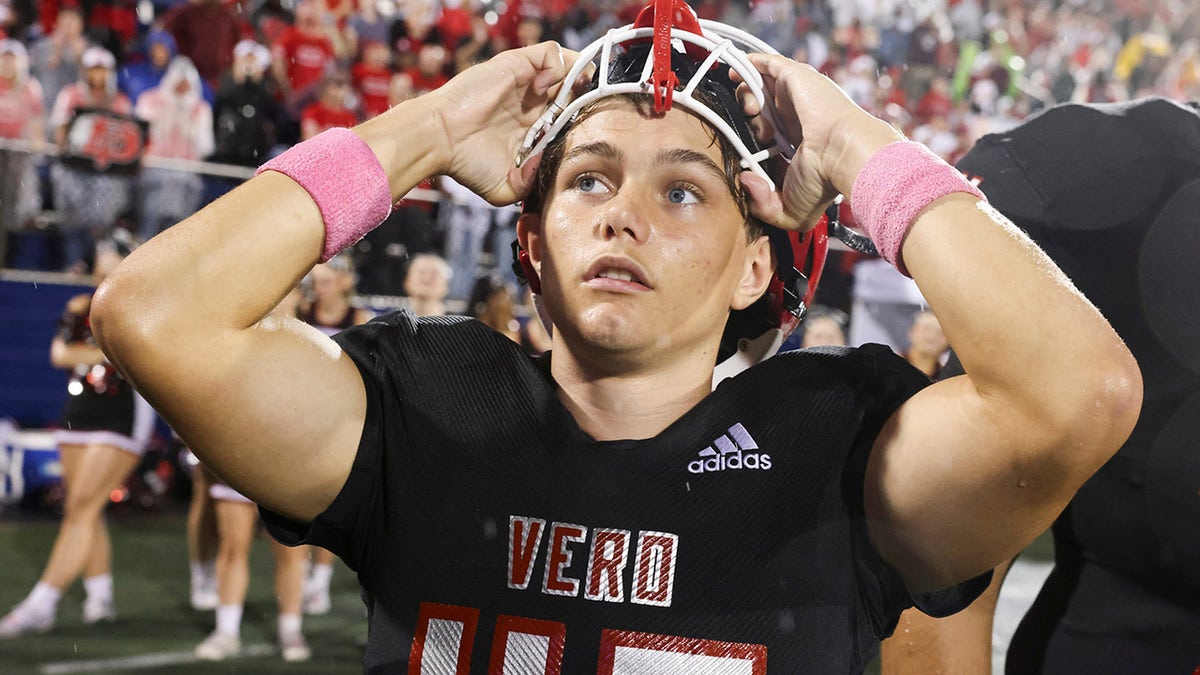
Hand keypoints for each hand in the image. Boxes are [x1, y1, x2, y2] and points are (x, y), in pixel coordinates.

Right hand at [427, 42, 579, 205]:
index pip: (571, 116)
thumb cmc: (465, 163)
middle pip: (575, 89)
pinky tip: (542, 90)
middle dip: (586, 100)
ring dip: (576, 80)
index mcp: (533, 128)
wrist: (440, 140)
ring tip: (565, 101)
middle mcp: (532, 102)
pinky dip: (556, 68)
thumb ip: (530, 184)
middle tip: (582, 115)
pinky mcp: (518, 64)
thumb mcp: (504, 188)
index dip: (583, 121)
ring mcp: (526, 82)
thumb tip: (544, 165)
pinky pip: (552, 53)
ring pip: (569, 66)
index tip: (584, 134)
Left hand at [738, 54, 902, 230]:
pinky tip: (734, 74)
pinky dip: (748, 65)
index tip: (750, 156)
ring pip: (760, 86)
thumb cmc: (823, 181)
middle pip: (762, 109)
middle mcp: (797, 117)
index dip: (755, 141)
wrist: (840, 153)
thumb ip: (762, 205)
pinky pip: (764, 63)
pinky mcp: (792, 77)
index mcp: (799, 144)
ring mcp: (796, 95)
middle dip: (750, 120)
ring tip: (750, 111)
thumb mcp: (789, 210)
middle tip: (757, 134)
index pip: (770, 136)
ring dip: (746, 96)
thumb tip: (744, 180)